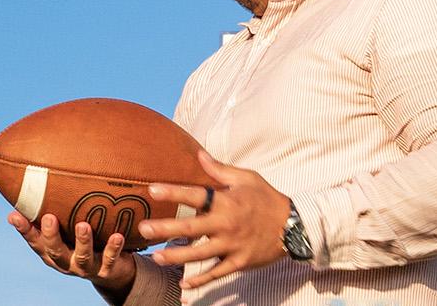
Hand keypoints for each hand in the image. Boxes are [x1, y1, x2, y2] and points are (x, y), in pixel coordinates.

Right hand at [7, 210, 136, 291]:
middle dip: (51, 235)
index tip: (14, 215)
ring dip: (82, 241)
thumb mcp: (68, 231)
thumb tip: (36, 183)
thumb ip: (55, 214)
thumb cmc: (86, 244)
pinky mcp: (106, 270)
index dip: (24, 230)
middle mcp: (66, 262)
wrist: (115, 272)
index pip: (35, 241)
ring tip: (83, 225)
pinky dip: (113, 248)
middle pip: (55, 251)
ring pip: (82, 257)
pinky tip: (117, 236)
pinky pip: (110, 259)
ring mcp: (86, 268)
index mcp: (53, 253)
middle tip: (48, 218)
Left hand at [139, 150, 293, 288]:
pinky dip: (201, 279)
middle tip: (143, 229)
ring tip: (156, 257)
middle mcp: (227, 224)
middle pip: (191, 228)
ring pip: (199, 254)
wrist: (293, 225)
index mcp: (227, 201)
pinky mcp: (239, 262)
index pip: (196, 195)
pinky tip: (184, 282)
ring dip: (176, 256)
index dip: (173, 192)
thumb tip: (199, 153)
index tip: (152, 190)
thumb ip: (220, 169)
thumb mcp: (247, 178)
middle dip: (165, 228)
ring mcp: (233, 245)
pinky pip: (217, 273)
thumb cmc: (267, 198)